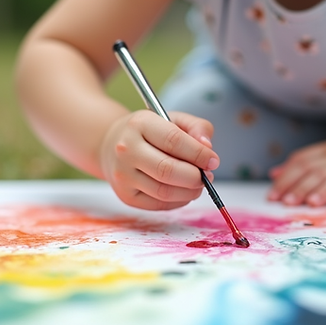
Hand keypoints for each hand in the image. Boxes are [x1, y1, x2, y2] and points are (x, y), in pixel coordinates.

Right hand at [100, 110, 219, 210]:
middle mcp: (126, 150)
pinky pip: (159, 205)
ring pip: (164, 192)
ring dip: (190, 192)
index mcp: (139, 124)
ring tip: (198, 184)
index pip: (174, 141)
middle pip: (168, 170)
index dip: (199, 154)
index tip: (213, 161)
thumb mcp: (173, 119)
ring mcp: (123, 175)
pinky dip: (179, 201)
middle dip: (195, 177)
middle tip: (207, 176)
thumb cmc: (149, 132)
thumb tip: (208, 148)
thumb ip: (197, 127)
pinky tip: (183, 191)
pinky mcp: (125, 196)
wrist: (112, 145)